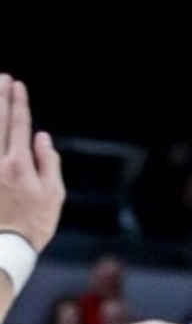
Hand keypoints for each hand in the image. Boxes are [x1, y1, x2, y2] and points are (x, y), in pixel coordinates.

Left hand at [0, 75, 63, 251]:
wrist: (7, 245)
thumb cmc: (35, 222)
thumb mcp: (54, 194)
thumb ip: (49, 162)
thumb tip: (42, 138)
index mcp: (19, 164)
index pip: (20, 126)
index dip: (19, 103)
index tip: (18, 85)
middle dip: (1, 98)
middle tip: (2, 78)